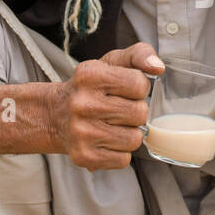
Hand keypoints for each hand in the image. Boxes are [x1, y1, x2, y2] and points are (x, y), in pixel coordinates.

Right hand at [49, 42, 163, 170]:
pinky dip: (120, 152)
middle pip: (139, 113)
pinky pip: (123, 160)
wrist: (56, 115)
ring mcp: (81, 132)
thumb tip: (158, 68)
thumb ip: (139, 54)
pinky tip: (106, 141)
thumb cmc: (91, 87)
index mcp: (89, 75)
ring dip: (130, 133)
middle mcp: (82, 104)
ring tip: (113, 125)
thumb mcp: (111, 62)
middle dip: (136, 111)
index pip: (139, 84)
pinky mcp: (83, 156)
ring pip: (134, 139)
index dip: (139, 88)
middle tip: (120, 109)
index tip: (126, 90)